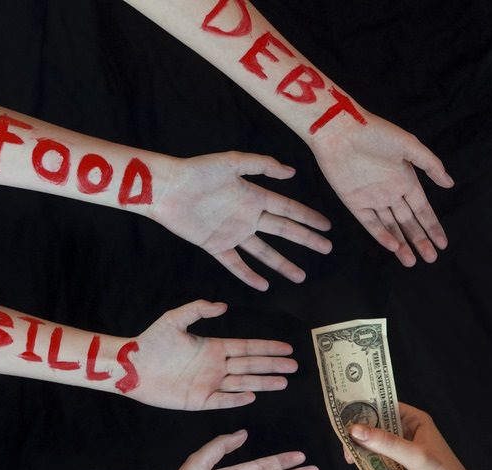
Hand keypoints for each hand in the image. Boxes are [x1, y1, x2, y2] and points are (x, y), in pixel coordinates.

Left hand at [130, 299, 295, 410]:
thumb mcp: (174, 319)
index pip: (248, 348)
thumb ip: (198, 310)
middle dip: (273, 366)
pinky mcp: (199, 400)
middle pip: (252, 365)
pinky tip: (252, 396)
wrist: (131, 366)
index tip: (286, 348)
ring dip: (263, 382)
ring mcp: (209, 384)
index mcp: (213, 348)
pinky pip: (223, 400)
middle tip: (294, 366)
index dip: (267, 348)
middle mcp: (216, 366)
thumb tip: (223, 306)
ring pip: (243, 382)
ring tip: (284, 382)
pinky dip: (237, 398)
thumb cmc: (151, 342)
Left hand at [150, 152, 331, 289]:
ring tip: (301, 276)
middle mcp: (247, 216)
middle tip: (326, 249)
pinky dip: (249, 275)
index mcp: (253, 195)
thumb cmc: (196, 171)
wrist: (166, 187)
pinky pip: (235, 263)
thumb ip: (262, 165)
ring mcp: (232, 232)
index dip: (307, 217)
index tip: (326, 226)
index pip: (287, 209)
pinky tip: (263, 285)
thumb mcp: (232, 162)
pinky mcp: (215, 245)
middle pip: (283, 231)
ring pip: (264, 252)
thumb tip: (291, 172)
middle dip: (305, 240)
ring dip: (283, 264)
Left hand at [310, 113, 453, 266]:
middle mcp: (391, 192)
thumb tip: (450, 184)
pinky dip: (381, 235)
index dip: (433, 227)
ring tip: (411, 261)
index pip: (423, 210)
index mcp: (405, 180)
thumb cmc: (375, 132)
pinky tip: (392, 247)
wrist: (339, 128)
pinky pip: (370, 223)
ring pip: (391, 227)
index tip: (443, 244)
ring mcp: (372, 199)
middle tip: (431, 259)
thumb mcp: (408, 145)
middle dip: (420, 240)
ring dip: (402, 244)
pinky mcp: (354, 202)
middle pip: (409, 222)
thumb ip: (430, 165)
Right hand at [346, 402, 483, 469]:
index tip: (343, 410)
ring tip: (350, 457)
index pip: (386, 406)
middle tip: (343, 438)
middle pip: (374, 427)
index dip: (366, 406)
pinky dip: (365, 465)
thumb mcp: (416, 457)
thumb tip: (356, 430)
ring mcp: (398, 455)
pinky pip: (373, 465)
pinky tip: (358, 467)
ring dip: (360, 450)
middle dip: (359, 431)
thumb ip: (387, 443)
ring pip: (371, 447)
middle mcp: (406, 435)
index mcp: (416, 422)